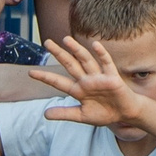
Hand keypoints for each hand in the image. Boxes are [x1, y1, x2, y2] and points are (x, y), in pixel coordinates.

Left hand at [33, 36, 153, 131]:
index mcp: (78, 90)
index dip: (45, 77)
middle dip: (58, 54)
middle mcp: (86, 80)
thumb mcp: (82, 116)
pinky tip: (95, 45)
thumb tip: (44, 115)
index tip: (31, 73)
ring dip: (77, 50)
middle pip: (70, 64)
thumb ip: (64, 114)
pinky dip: (101, 54)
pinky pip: (106, 63)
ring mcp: (98, 77)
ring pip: (86, 61)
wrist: (124, 113)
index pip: (58, 82)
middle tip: (46, 42)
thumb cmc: (104, 113)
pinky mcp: (112, 77)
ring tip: (66, 39)